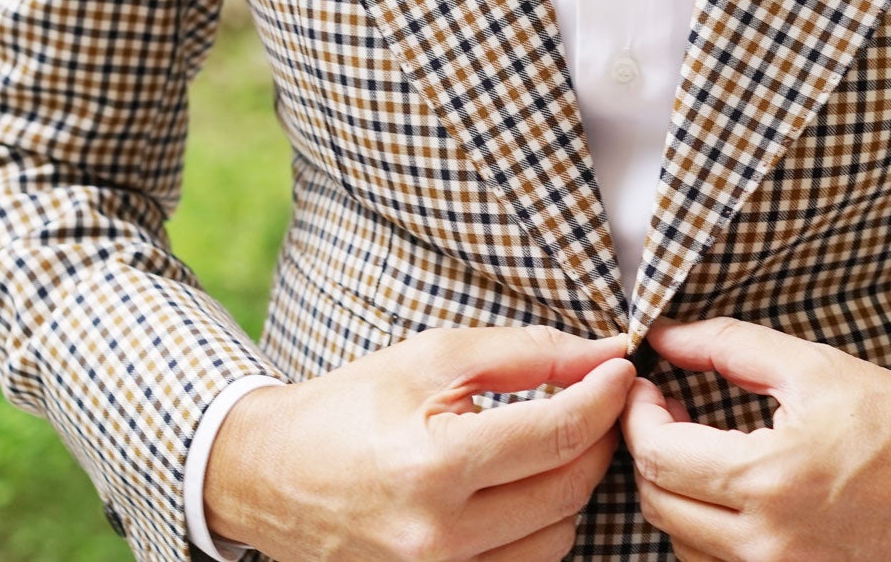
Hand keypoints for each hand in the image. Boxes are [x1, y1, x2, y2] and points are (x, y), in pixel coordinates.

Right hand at [205, 325, 633, 559]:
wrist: (270, 474)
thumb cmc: (352, 406)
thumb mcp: (434, 357)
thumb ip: (528, 352)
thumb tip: (604, 354)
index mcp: (433, 465)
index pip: (558, 435)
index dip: (603, 396)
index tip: (621, 369)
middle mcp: (437, 536)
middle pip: (567, 490)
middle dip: (595, 438)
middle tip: (594, 401)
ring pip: (557, 538)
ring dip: (569, 487)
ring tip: (549, 445)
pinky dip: (538, 527)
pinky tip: (522, 490)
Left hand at [622, 317, 890, 561]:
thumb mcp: (816, 367)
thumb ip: (731, 346)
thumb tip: (667, 335)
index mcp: (768, 479)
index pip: (657, 456)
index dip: (637, 416)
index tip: (649, 388)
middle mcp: (767, 541)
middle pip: (657, 503)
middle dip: (649, 451)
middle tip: (669, 410)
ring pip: (680, 541)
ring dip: (675, 492)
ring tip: (700, 448)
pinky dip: (705, 530)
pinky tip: (729, 490)